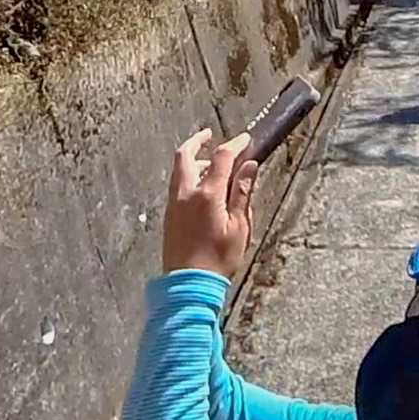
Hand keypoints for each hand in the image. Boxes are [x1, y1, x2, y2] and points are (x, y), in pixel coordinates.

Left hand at [162, 129, 257, 279]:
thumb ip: (242, 193)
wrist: (188, 284)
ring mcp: (174, 203)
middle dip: (198, 141)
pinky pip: (177, 185)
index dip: (235, 144)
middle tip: (210, 135)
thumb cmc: (218, 258)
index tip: (246, 139)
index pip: (222, 157)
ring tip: (213, 167)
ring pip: (179, 169)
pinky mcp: (169, 214)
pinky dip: (188, 175)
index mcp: (207, 194)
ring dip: (194, 159)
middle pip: (186, 154)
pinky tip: (203, 187)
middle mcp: (185, 193)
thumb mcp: (239, 226)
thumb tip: (249, 166)